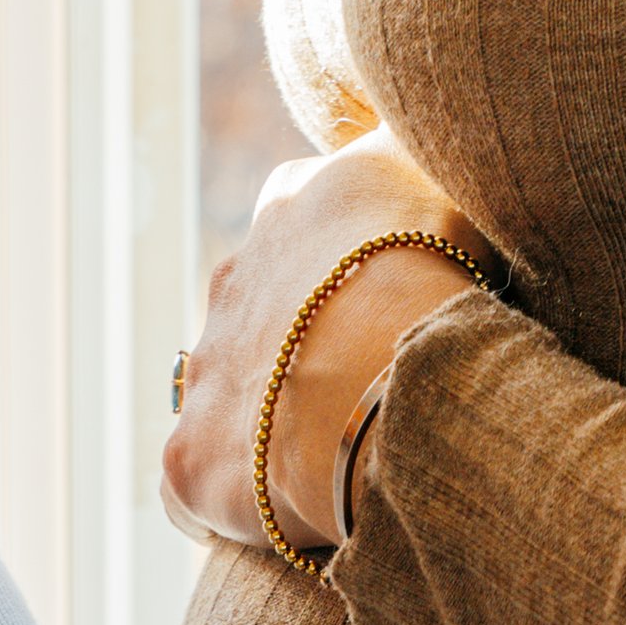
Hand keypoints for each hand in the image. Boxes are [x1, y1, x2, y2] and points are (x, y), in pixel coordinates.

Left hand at [167, 128, 487, 552]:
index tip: (401, 299)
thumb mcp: (437, 163)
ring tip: (335, 455)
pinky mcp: (188, 457)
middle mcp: (233, 280)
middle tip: (375, 385)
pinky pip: (194, 485)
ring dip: (270, 421)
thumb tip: (409, 109)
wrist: (381, 376)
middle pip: (268, 311)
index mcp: (292, 205)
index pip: (313, 222)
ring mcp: (204, 369)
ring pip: (231, 393)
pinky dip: (228, 501)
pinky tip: (278, 515)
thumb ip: (416, 137)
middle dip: (308, 344)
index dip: (358, 264)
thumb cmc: (426, 266)